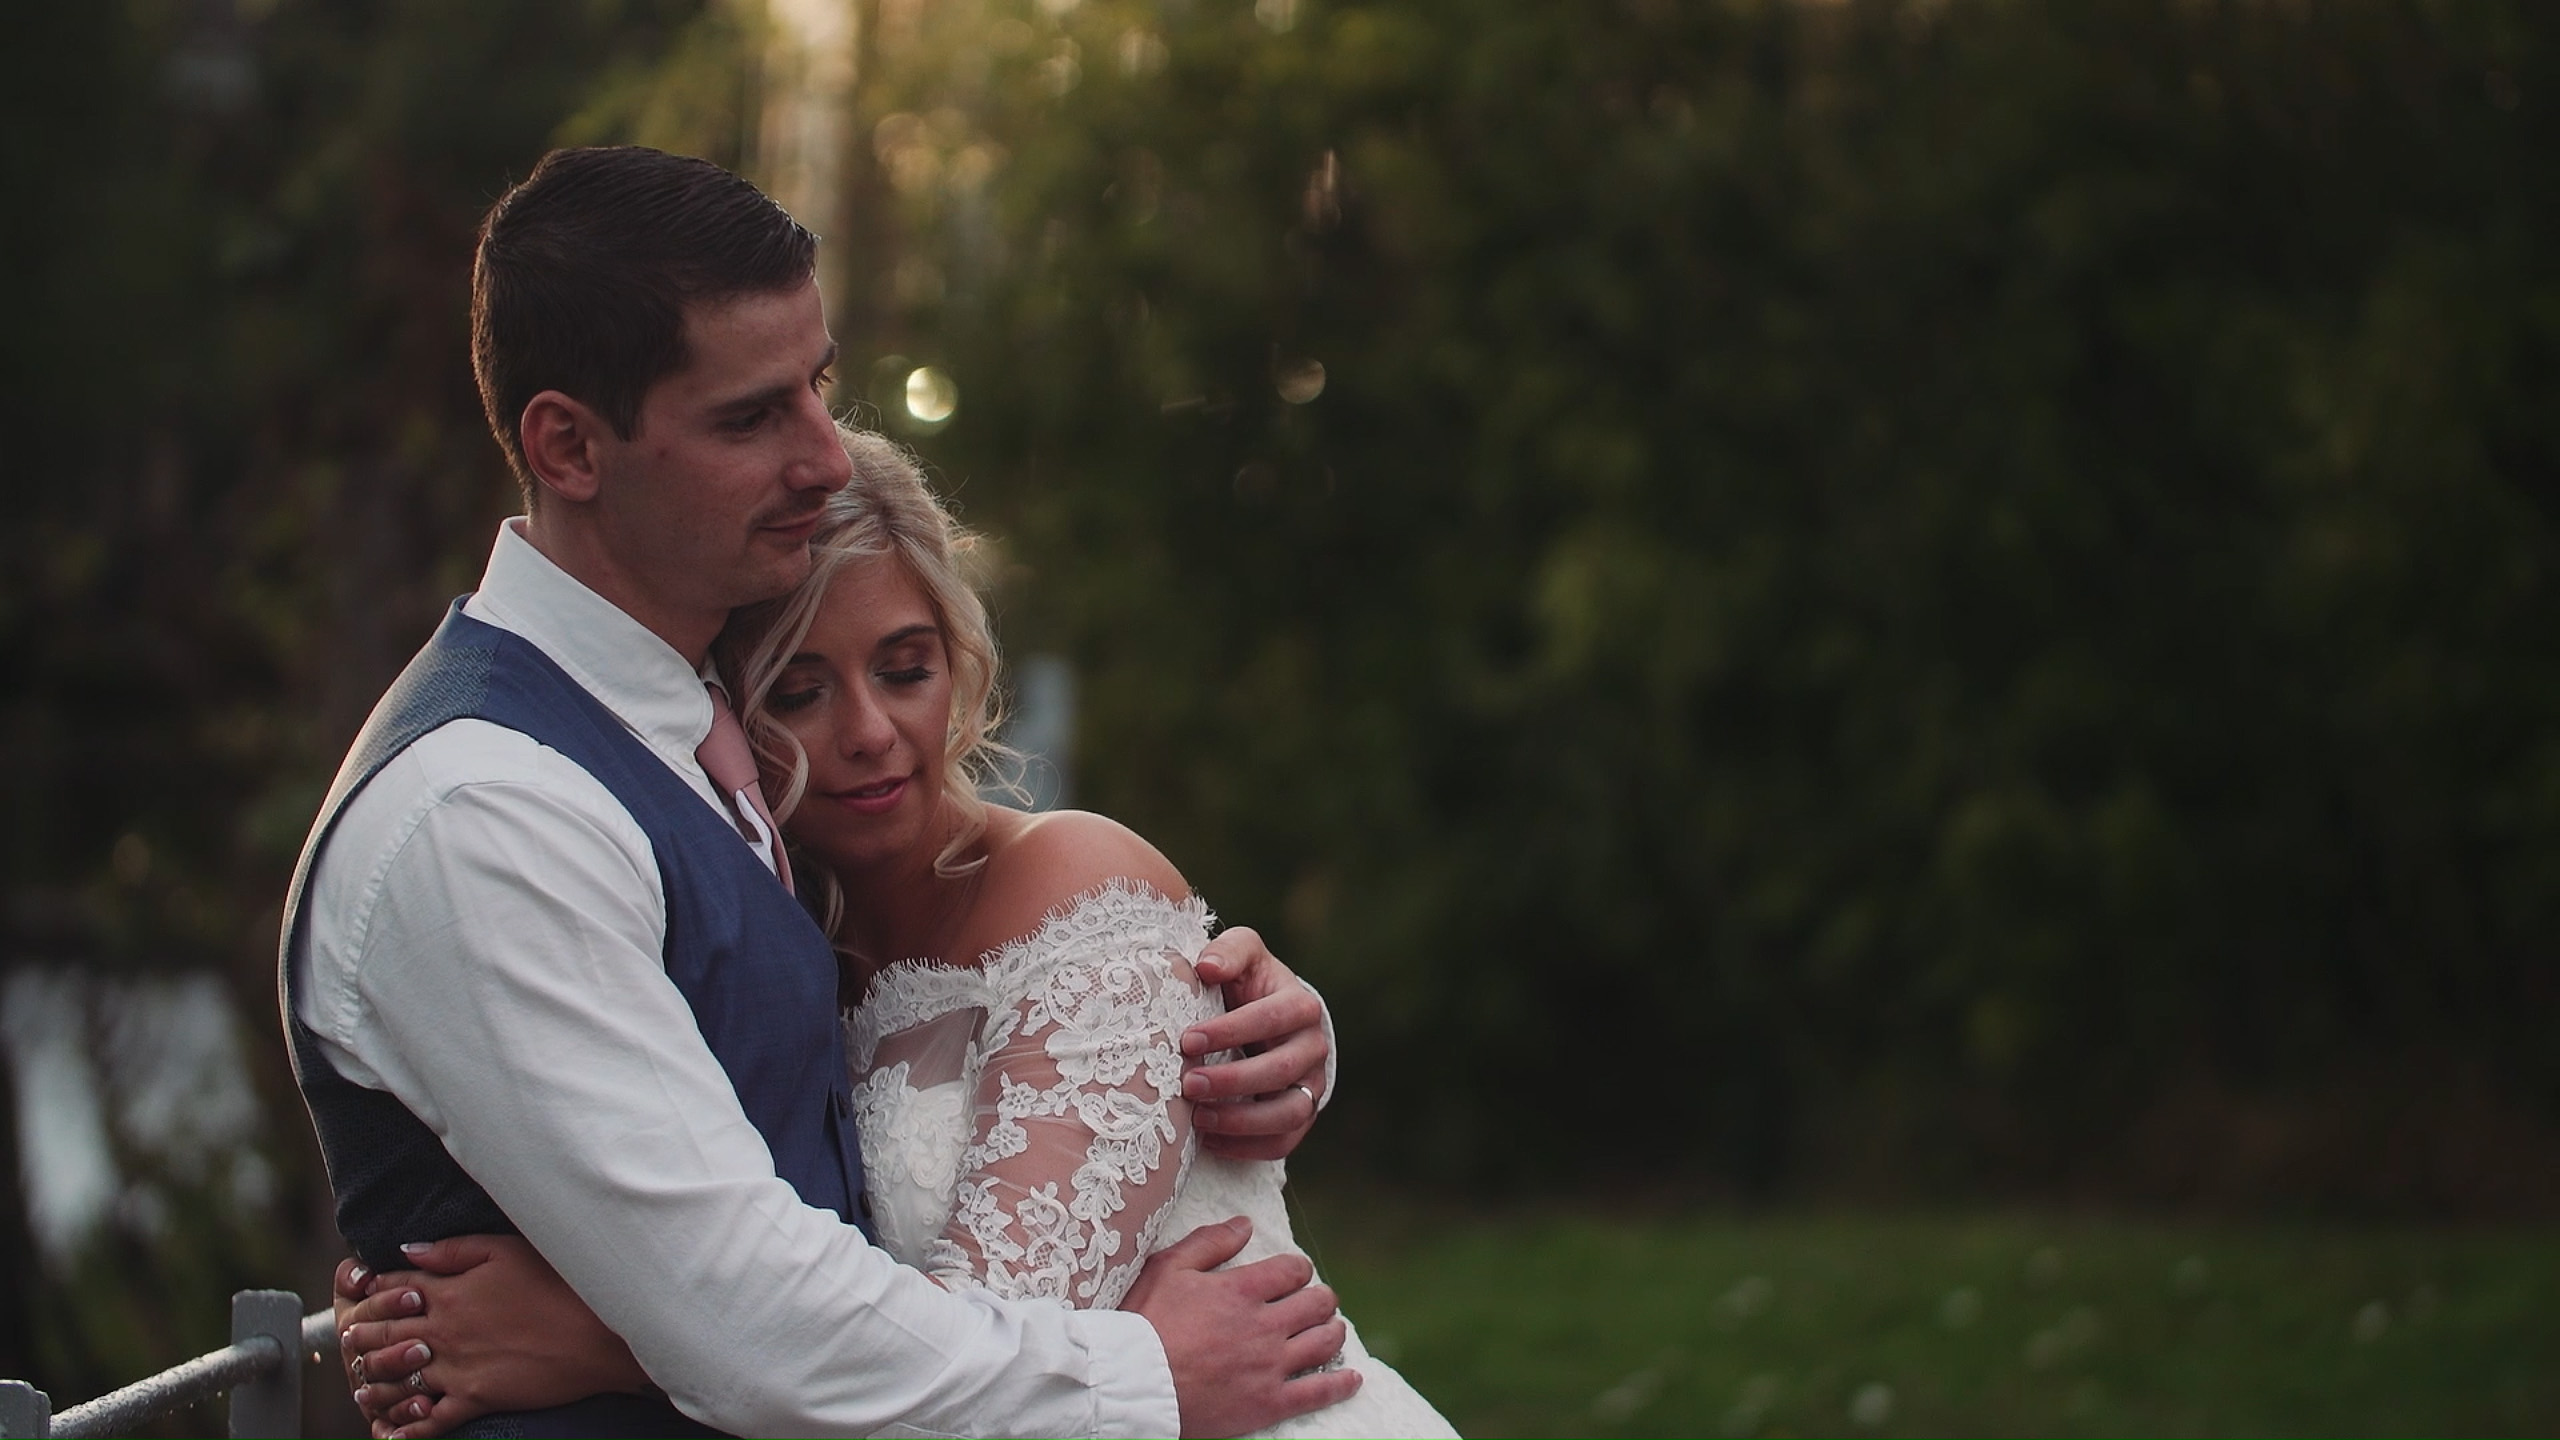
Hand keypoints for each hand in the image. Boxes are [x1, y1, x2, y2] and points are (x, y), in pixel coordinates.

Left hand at [335, 1235, 647, 1438]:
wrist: (597, 1334)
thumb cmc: (557, 1284)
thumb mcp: (506, 1250)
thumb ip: (453, 1249)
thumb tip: (406, 1249)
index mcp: (448, 1291)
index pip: (393, 1288)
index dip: (371, 1290)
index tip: (360, 1293)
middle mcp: (442, 1330)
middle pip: (384, 1334)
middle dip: (361, 1336)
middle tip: (349, 1340)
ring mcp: (455, 1368)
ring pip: (396, 1379)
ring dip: (374, 1385)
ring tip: (362, 1388)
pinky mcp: (474, 1399)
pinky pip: (429, 1421)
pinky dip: (406, 1429)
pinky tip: (393, 1434)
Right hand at [1125, 1217, 1359, 1436]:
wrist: (1132, 1384)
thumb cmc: (1143, 1323)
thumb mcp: (1168, 1269)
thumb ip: (1210, 1242)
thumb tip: (1245, 1224)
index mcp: (1242, 1290)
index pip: (1292, 1270)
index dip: (1298, 1269)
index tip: (1294, 1275)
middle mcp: (1265, 1326)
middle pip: (1316, 1303)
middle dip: (1321, 1298)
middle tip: (1316, 1301)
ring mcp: (1270, 1366)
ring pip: (1324, 1342)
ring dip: (1333, 1331)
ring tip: (1331, 1329)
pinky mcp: (1268, 1403)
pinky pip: (1317, 1392)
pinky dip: (1341, 1385)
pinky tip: (1353, 1379)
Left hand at [1183, 927, 1328, 1159]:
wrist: (1268, 1016)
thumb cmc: (1248, 983)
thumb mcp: (1242, 954)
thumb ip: (1228, 952)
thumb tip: (1206, 967)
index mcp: (1300, 1005)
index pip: (1273, 1018)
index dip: (1231, 1031)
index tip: (1188, 1040)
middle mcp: (1313, 1047)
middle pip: (1283, 1070)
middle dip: (1234, 1080)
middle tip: (1188, 1084)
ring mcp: (1311, 1085)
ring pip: (1290, 1113)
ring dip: (1243, 1120)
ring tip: (1199, 1119)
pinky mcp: (1300, 1115)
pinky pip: (1282, 1142)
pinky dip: (1248, 1148)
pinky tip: (1210, 1141)